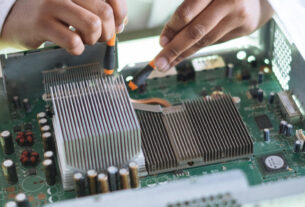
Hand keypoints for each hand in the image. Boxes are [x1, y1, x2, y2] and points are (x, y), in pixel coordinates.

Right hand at [0, 0, 126, 54]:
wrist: (17, 18)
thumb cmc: (53, 13)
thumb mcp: (78, 7)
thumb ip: (99, 11)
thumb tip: (121, 23)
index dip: (120, 13)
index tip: (117, 25)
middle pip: (105, 13)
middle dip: (108, 31)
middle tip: (99, 37)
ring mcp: (53, 5)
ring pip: (92, 25)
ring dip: (93, 39)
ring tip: (84, 39)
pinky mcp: (42, 23)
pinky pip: (73, 42)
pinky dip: (77, 49)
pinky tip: (72, 46)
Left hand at [154, 0, 273, 71]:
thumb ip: (189, 11)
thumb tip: (168, 38)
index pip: (187, 12)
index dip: (172, 29)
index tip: (161, 42)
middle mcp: (227, 1)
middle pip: (195, 31)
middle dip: (174, 49)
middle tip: (159, 63)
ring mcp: (238, 15)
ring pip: (205, 40)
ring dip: (183, 54)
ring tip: (168, 63)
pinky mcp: (244, 27)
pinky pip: (214, 41)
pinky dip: (197, 48)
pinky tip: (184, 54)